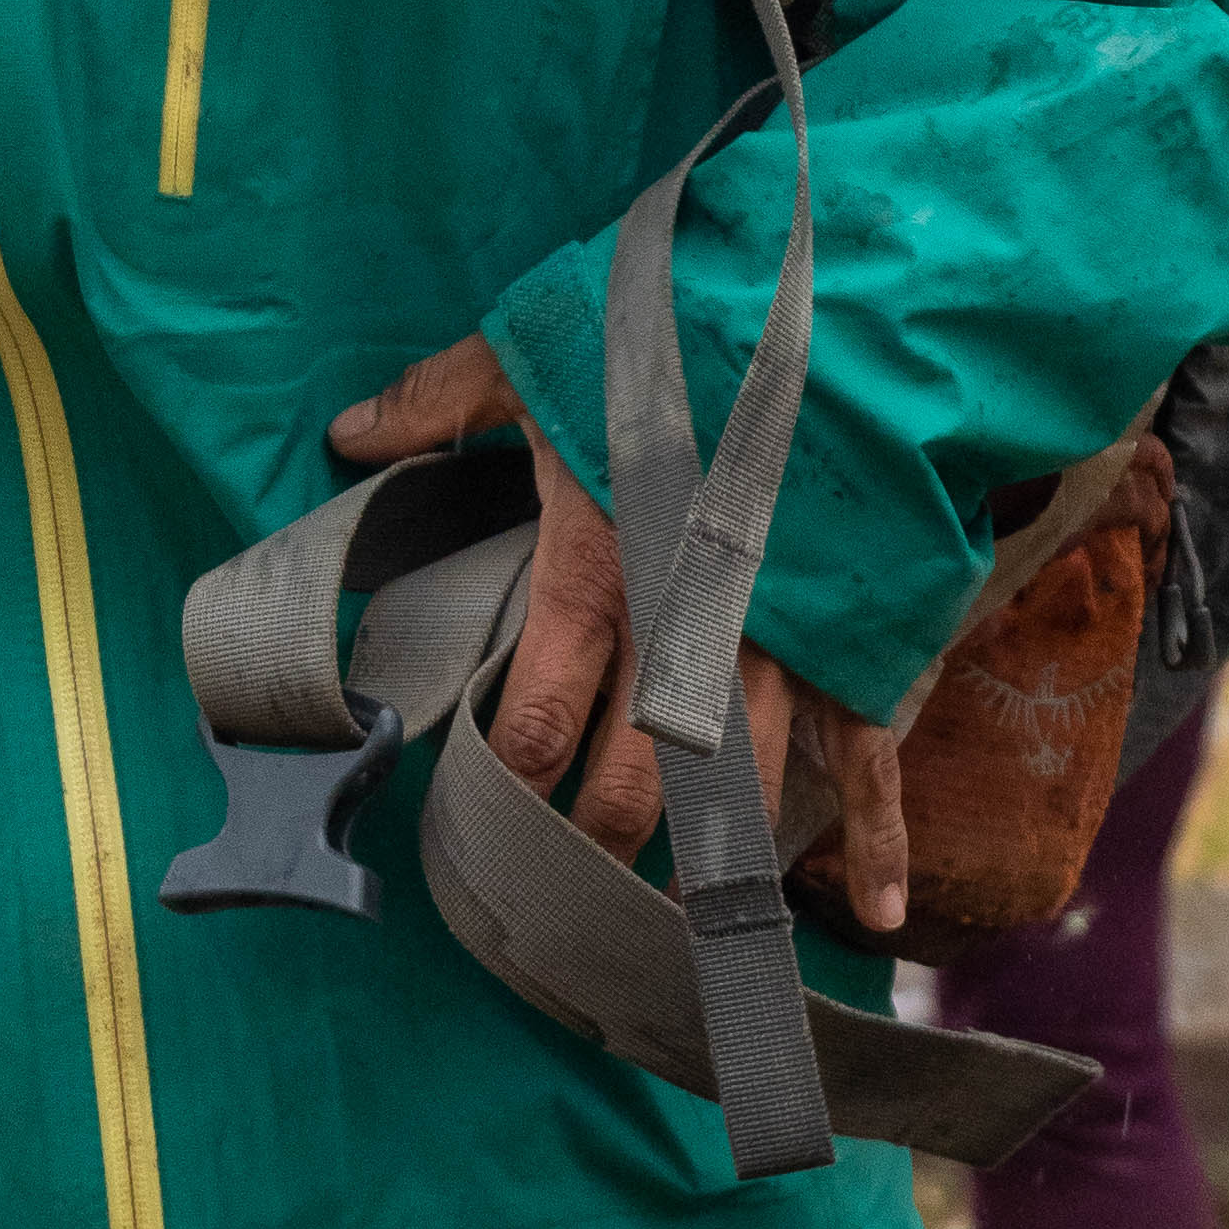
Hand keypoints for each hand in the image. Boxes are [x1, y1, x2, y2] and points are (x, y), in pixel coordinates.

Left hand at [328, 332, 910, 939]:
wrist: (828, 298)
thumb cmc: (673, 319)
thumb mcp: (537, 345)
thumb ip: (442, 402)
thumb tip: (349, 434)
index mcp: (596, 568)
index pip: (533, 723)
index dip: (502, 789)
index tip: (476, 827)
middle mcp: (685, 631)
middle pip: (633, 788)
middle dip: (596, 848)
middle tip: (565, 891)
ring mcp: (781, 646)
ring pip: (738, 795)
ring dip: (708, 867)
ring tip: (677, 930)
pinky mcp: (857, 638)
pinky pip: (874, 758)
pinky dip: (880, 840)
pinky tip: (873, 916)